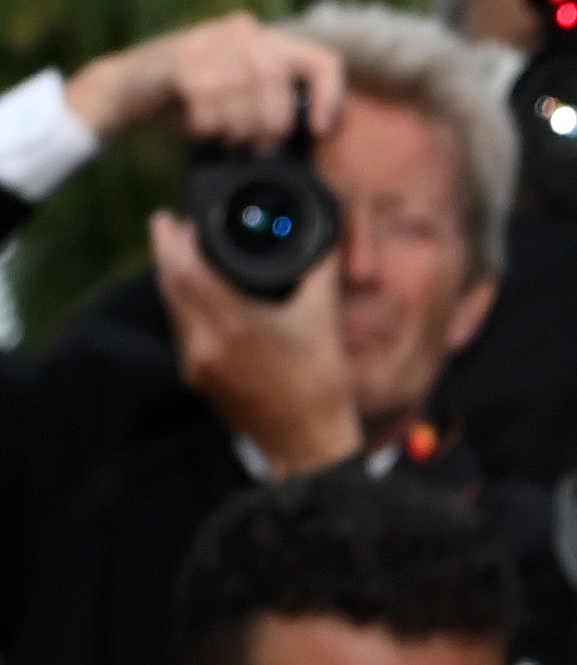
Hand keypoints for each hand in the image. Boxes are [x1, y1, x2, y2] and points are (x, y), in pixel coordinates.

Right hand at [67, 12, 342, 149]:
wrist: (125, 88)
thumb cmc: (192, 101)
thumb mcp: (243, 97)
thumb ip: (276, 101)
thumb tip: (317, 130)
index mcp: (266, 40)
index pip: (321, 60)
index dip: (329, 96)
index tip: (320, 128)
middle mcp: (243, 31)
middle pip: (279, 78)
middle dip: (272, 122)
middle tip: (257, 145)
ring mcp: (210, 40)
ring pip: (247, 87)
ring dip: (239, 126)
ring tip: (228, 138)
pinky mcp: (181, 58)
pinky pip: (210, 98)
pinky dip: (210, 124)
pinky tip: (202, 130)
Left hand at [153, 210, 363, 476]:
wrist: (308, 446)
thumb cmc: (321, 387)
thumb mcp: (324, 323)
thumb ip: (320, 274)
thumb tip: (323, 238)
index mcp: (234, 326)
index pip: (185, 270)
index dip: (175, 240)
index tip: (176, 218)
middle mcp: (205, 343)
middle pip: (169, 285)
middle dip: (165, 251)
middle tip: (167, 224)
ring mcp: (197, 363)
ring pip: (172, 308)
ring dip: (172, 278)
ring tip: (182, 254)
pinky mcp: (197, 377)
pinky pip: (182, 329)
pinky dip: (183, 305)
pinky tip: (199, 297)